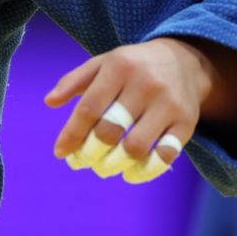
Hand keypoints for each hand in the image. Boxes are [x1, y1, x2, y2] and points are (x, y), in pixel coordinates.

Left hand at [44, 37, 211, 184]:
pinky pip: (166, 156)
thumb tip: (49, 102)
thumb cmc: (132, 66)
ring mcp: (169, 105)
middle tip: (82, 162)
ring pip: (136, 147)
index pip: (89, 108)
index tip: (60, 153)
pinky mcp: (187, 123)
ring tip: (103, 168)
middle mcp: (146, 84)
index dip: (72, 134)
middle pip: (111, 130)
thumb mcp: (102, 63)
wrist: (184, 61)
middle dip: (90, 152)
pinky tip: (130, 174)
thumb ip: (73, 81)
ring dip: (114, 165)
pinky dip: (146, 172)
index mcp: (119, 67)